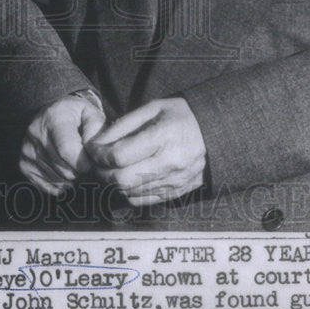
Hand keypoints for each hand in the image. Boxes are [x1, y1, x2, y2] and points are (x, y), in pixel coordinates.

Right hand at [20, 93, 106, 195]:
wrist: (51, 113)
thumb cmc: (76, 116)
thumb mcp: (91, 114)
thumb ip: (97, 134)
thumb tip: (96, 158)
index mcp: (54, 118)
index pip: (67, 150)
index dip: (85, 162)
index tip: (92, 160)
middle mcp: (35, 133)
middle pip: (65, 170)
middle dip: (81, 171)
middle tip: (85, 160)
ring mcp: (27, 150)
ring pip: (59, 181)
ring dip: (72, 177)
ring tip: (74, 161)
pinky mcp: (23, 165)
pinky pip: (48, 187)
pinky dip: (61, 183)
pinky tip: (63, 167)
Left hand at [85, 98, 205, 205]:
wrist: (215, 132)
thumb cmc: (181, 115)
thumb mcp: (153, 108)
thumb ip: (123, 125)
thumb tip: (97, 143)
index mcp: (163, 136)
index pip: (119, 156)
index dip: (99, 154)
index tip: (93, 148)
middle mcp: (170, 162)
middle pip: (121, 179)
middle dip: (102, 172)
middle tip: (97, 162)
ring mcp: (174, 181)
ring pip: (129, 193)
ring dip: (113, 183)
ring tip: (111, 169)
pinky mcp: (177, 192)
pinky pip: (143, 200)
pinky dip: (128, 192)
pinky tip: (127, 178)